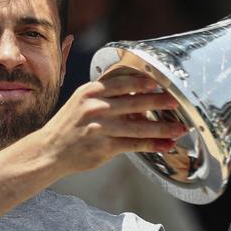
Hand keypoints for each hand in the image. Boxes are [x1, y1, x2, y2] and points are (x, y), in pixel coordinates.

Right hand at [38, 73, 186, 176]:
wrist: (49, 151)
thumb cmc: (70, 125)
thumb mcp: (82, 101)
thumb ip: (107, 94)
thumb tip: (140, 92)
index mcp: (91, 91)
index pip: (122, 79)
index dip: (143, 79)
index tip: (161, 79)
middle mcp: (95, 106)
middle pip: (135, 100)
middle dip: (160, 100)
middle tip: (178, 100)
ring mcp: (100, 127)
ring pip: (139, 126)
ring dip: (163, 127)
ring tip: (181, 128)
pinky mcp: (104, 147)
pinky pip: (135, 145)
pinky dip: (153, 145)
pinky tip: (166, 145)